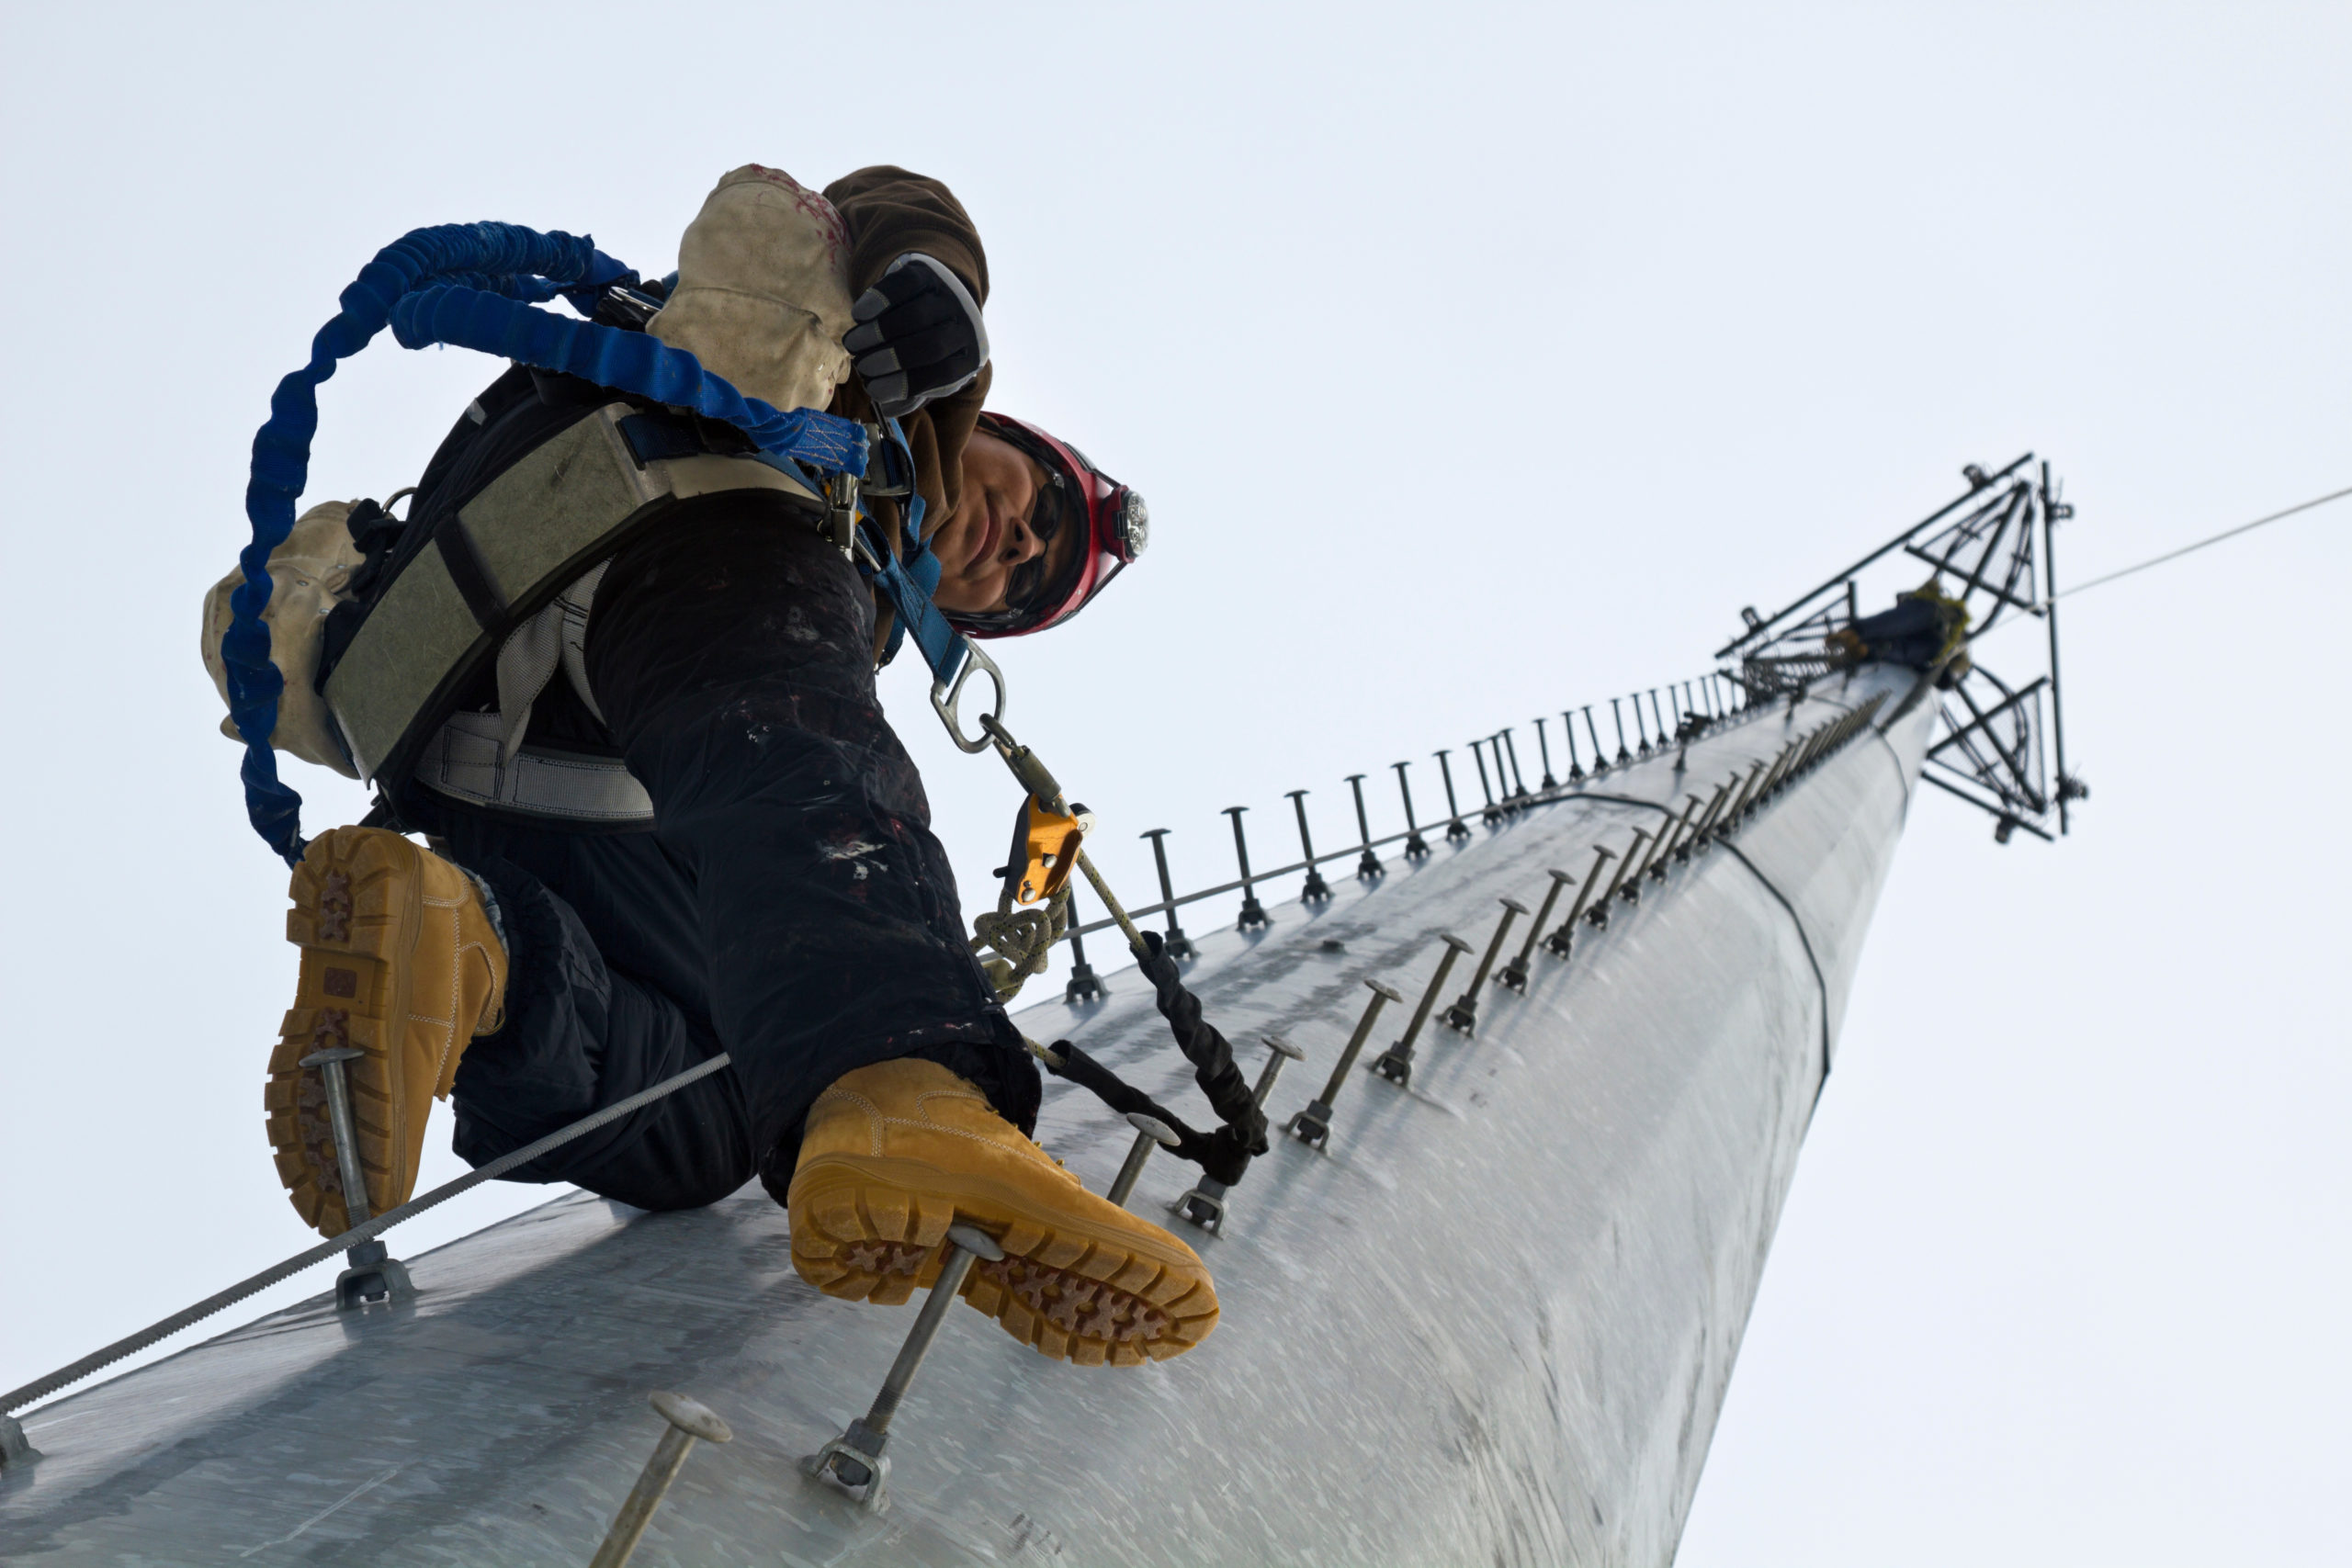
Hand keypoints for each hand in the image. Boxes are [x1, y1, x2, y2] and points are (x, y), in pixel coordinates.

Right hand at [843, 253, 989, 417]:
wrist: (935, 297)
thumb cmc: (928, 344)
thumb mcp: (928, 372)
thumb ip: (911, 392)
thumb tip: (889, 407)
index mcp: (970, 358)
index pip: (942, 375)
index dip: (905, 384)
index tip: (874, 391)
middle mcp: (966, 325)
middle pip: (931, 345)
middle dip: (892, 359)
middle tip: (862, 367)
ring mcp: (949, 296)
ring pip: (915, 316)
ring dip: (878, 333)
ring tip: (853, 345)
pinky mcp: (927, 273)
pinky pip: (902, 286)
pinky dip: (878, 301)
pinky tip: (859, 315)